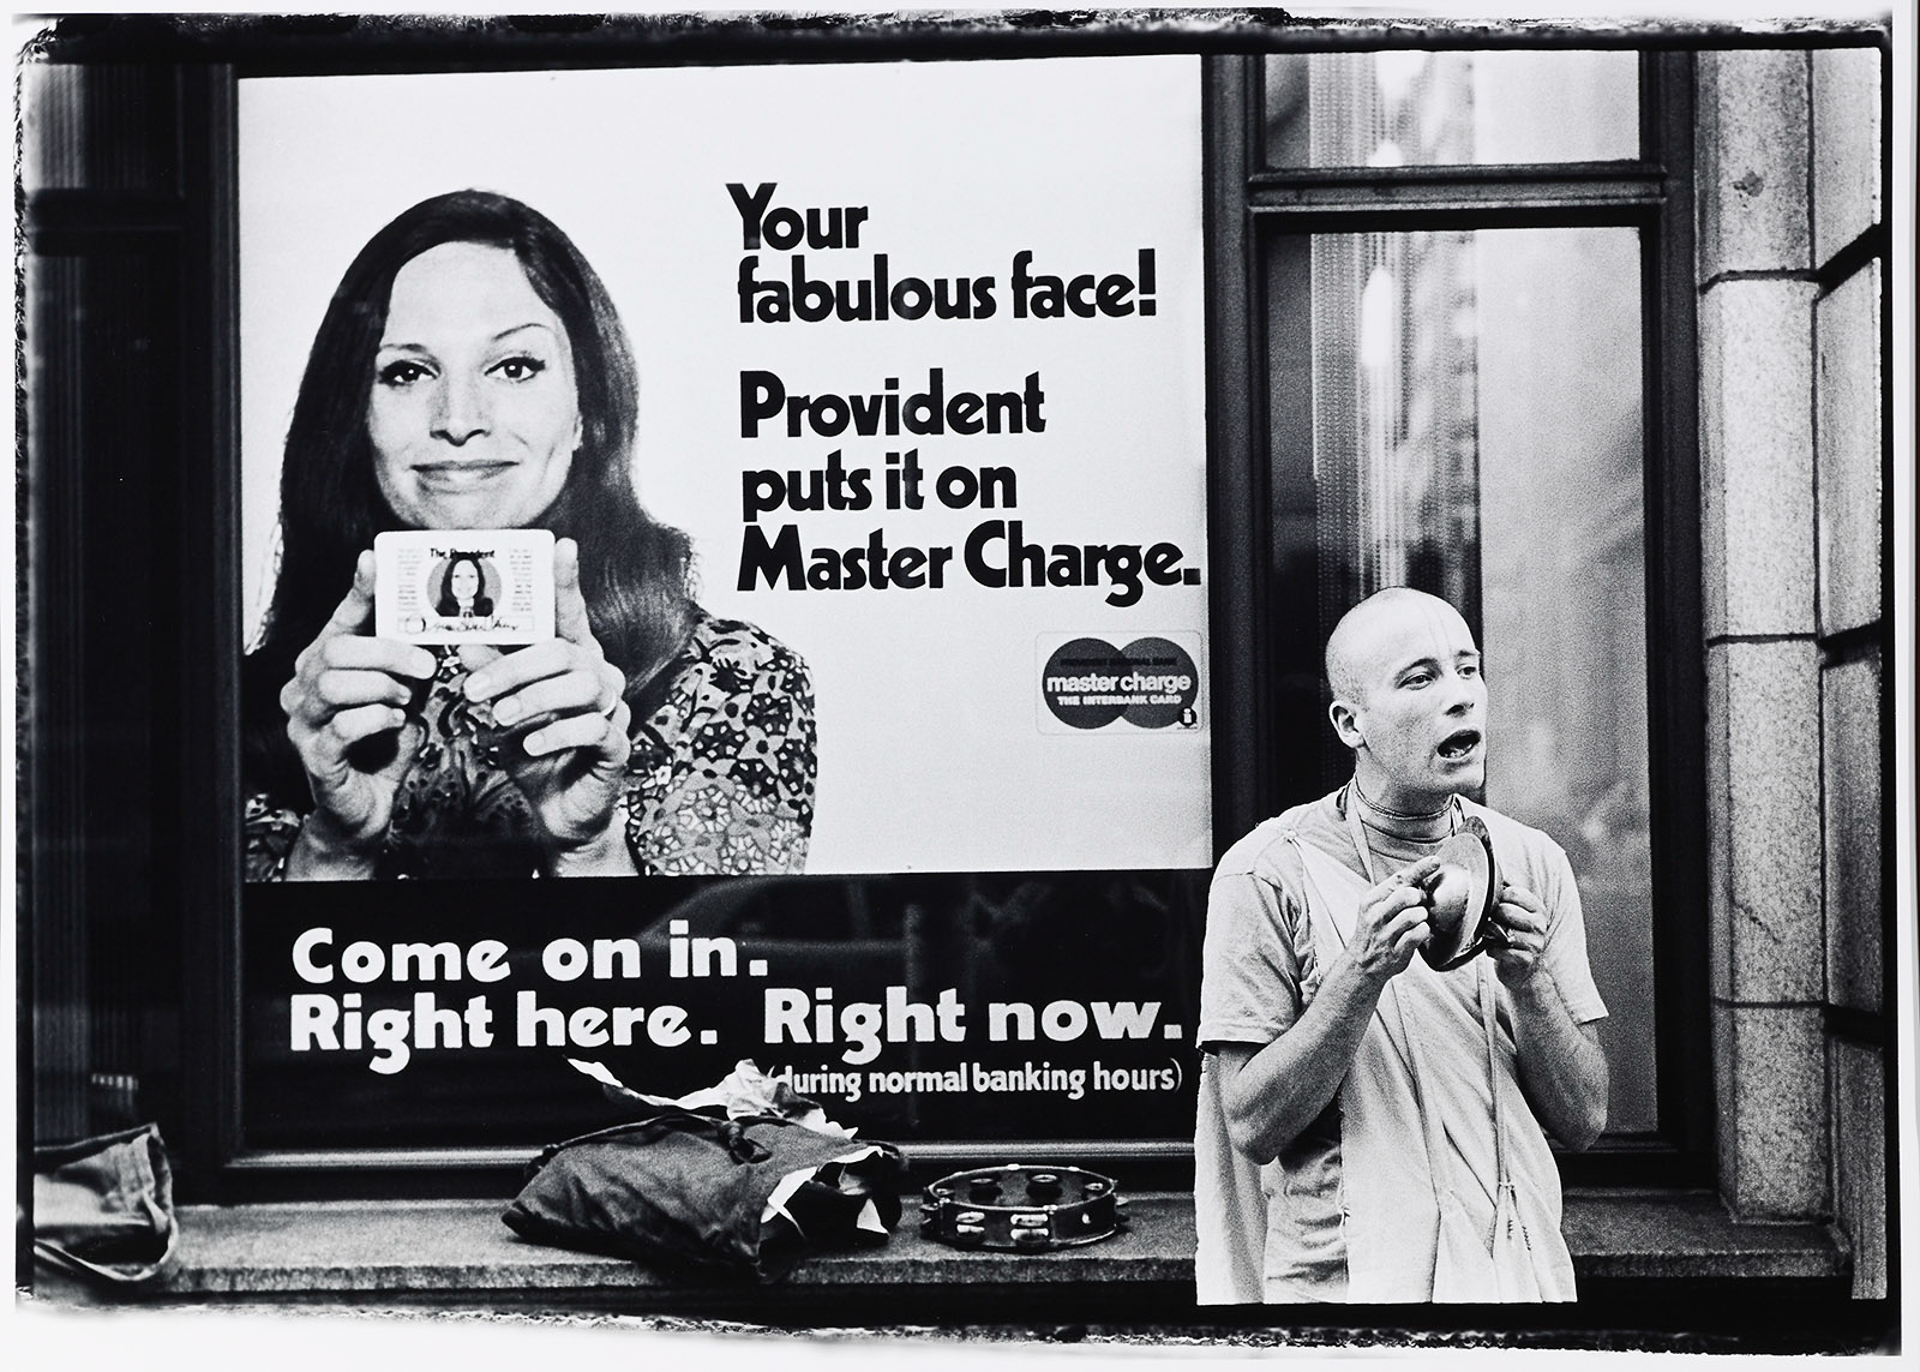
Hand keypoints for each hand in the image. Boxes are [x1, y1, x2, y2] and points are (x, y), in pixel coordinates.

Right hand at [281, 550, 435, 857]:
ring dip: (383, 688)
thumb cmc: (385, 744)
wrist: (367, 806)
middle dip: (388, 651)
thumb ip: (414, 661)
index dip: (359, 589)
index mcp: (328, 662)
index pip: (342, 617)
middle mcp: (305, 685)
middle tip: (426, 666)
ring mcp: (304, 721)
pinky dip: (376, 720)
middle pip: (336, 647)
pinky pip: (342, 727)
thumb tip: (442, 622)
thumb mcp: (407, 694)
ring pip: (335, 683)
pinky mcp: (314, 756)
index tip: (375, 559)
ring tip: (407, 701)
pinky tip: (396, 723)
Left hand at [459, 537, 633, 871]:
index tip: (561, 545)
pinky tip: (528, 747)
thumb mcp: (501, 709)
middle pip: (563, 652)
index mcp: (572, 658)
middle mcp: (600, 675)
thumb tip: (462, 641)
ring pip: (581, 686)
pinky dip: (555, 734)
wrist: (559, 809)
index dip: (566, 581)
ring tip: (496, 720)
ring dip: (531, 701)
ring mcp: (613, 709)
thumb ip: (490, 674)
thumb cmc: (532, 749)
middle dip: (512, 668)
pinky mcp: (617, 745)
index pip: (570, 612)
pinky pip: (594, 728)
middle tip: (471, 691)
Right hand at [1340, 854, 1442, 986]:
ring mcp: (1385, 934)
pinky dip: (1423, 932)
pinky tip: (1418, 934)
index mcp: (1371, 900)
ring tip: (1416, 922)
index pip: (1398, 879)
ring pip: (1416, 915)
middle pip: (1408, 895)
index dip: (1420, 869)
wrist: (1361, 964)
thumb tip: (1423, 875)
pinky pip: (1419, 934)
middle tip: (1418, 906)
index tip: (1435, 862)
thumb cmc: (1375, 932)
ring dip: (1422, 917)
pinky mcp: (1395, 951)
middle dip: (1420, 899)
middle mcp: (1376, 916)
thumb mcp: (1377, 908)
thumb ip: (1395, 893)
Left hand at [1489, 881, 1547, 988]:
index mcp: (1536, 908)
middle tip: (1490, 922)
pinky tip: (1494, 949)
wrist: (1522, 970)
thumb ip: (1505, 893)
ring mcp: (1535, 942)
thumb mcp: (1512, 912)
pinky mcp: (1527, 959)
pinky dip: (1492, 950)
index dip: (1497, 898)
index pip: (1513, 893)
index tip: (1494, 906)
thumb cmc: (1512, 935)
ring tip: (1491, 936)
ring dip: (1491, 934)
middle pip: (1506, 910)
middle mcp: (1539, 924)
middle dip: (1492, 916)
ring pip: (1503, 931)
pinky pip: (1500, 950)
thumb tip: (1491, 868)